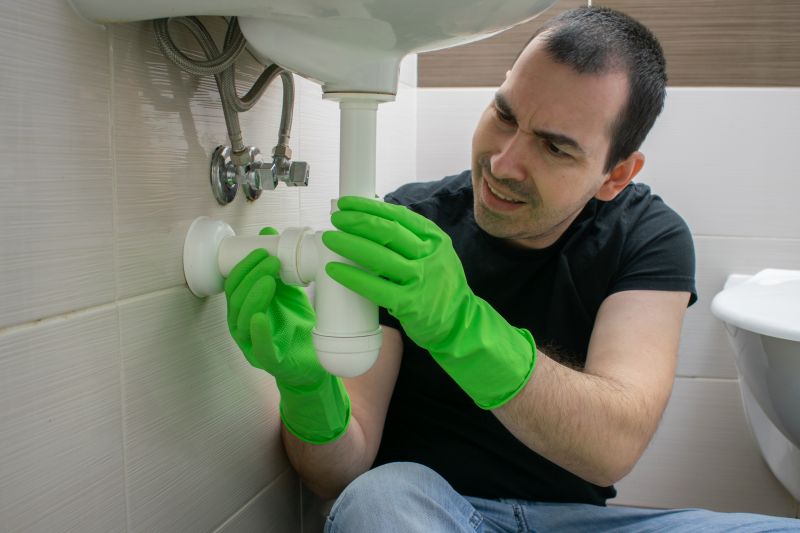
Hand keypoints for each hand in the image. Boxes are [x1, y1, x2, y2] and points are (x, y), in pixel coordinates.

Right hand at [225, 228, 323, 389]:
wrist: (319, 360)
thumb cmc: (297, 325)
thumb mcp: (289, 291)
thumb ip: (277, 267)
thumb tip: (268, 234)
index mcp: (245, 309)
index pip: (234, 285)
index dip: (244, 267)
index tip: (263, 251)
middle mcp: (244, 327)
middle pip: (236, 300)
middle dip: (250, 277)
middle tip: (271, 261)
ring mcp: (254, 346)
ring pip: (242, 321)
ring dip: (253, 297)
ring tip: (269, 280)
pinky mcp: (270, 362)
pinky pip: (258, 348)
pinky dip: (257, 332)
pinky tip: (260, 318)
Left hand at [322, 197, 536, 409]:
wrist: (460, 322)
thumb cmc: (440, 286)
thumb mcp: (435, 254)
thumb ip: (410, 240)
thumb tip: (370, 224)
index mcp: (434, 239)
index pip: (398, 216)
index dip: (369, 207)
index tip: (347, 203)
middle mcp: (429, 256)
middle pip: (388, 232)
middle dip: (358, 222)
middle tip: (336, 218)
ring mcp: (421, 280)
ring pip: (380, 257)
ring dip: (350, 245)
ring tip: (330, 239)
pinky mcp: (410, 304)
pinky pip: (376, 288)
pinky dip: (353, 277)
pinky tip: (336, 270)